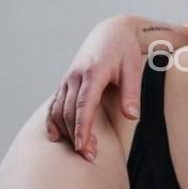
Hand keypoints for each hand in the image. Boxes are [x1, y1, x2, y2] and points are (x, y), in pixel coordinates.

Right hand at [45, 15, 142, 159]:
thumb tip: (133, 116)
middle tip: (89, 156)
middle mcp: (76, 76)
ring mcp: (68, 79)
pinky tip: (56, 137)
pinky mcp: (66, 83)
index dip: (82, 126)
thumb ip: (131, 93)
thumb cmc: (125, 51)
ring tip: (83, 150)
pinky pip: (54, 104)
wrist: (111, 32)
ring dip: (68, 132)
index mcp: (93, 72)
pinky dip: (53, 121)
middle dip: (77, 135)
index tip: (82, 146)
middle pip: (69, 111)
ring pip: (60, 110)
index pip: (84, 104)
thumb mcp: (133, 69)